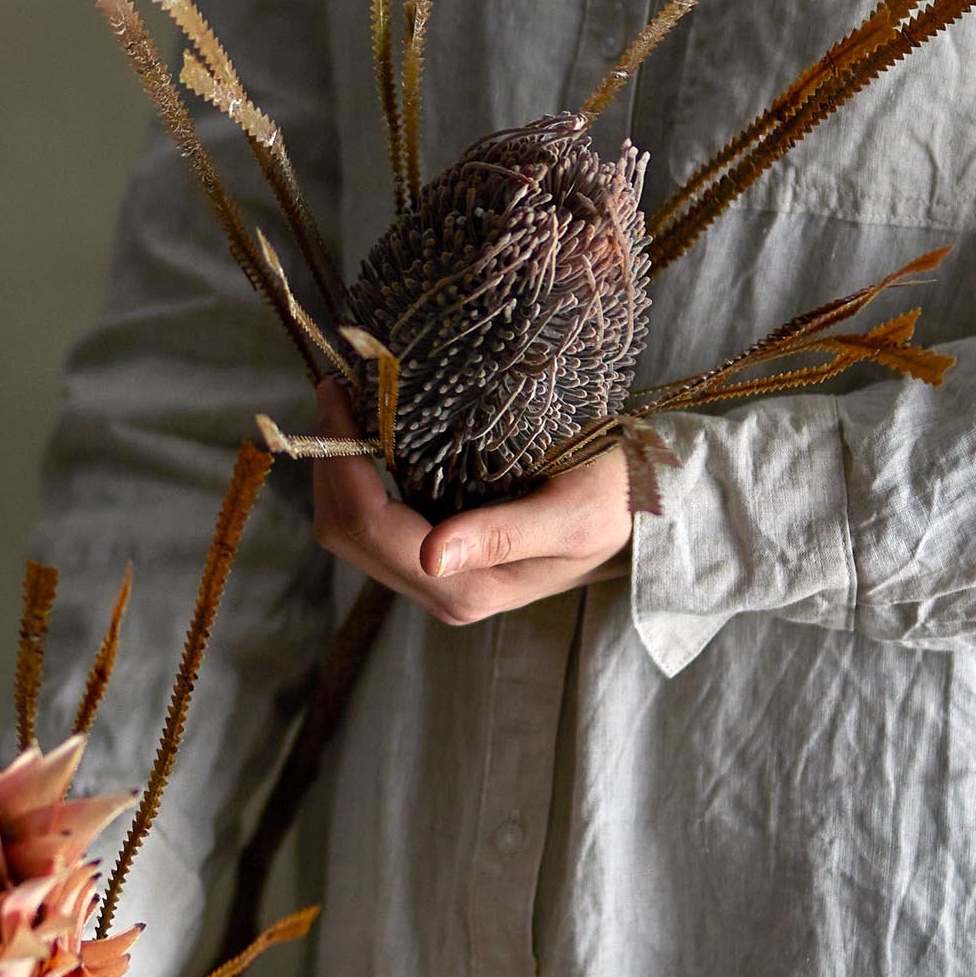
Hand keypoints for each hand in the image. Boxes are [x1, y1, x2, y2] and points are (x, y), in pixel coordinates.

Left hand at [311, 379, 632, 625]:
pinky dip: (361, 477)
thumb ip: (503, 536)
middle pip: (345, 533)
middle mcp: (440, 589)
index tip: (338, 392)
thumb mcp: (573, 514)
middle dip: (330, 463)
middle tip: (337, 387)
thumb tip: (431, 557)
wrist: (647, 521)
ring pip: (352, 530)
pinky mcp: (437, 559)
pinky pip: (374, 523)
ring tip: (350, 401)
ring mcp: (436, 577)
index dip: (340, 461)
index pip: (369, 526)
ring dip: (341, 469)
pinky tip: (372, 432)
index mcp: (466, 586)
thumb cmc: (618, 505)